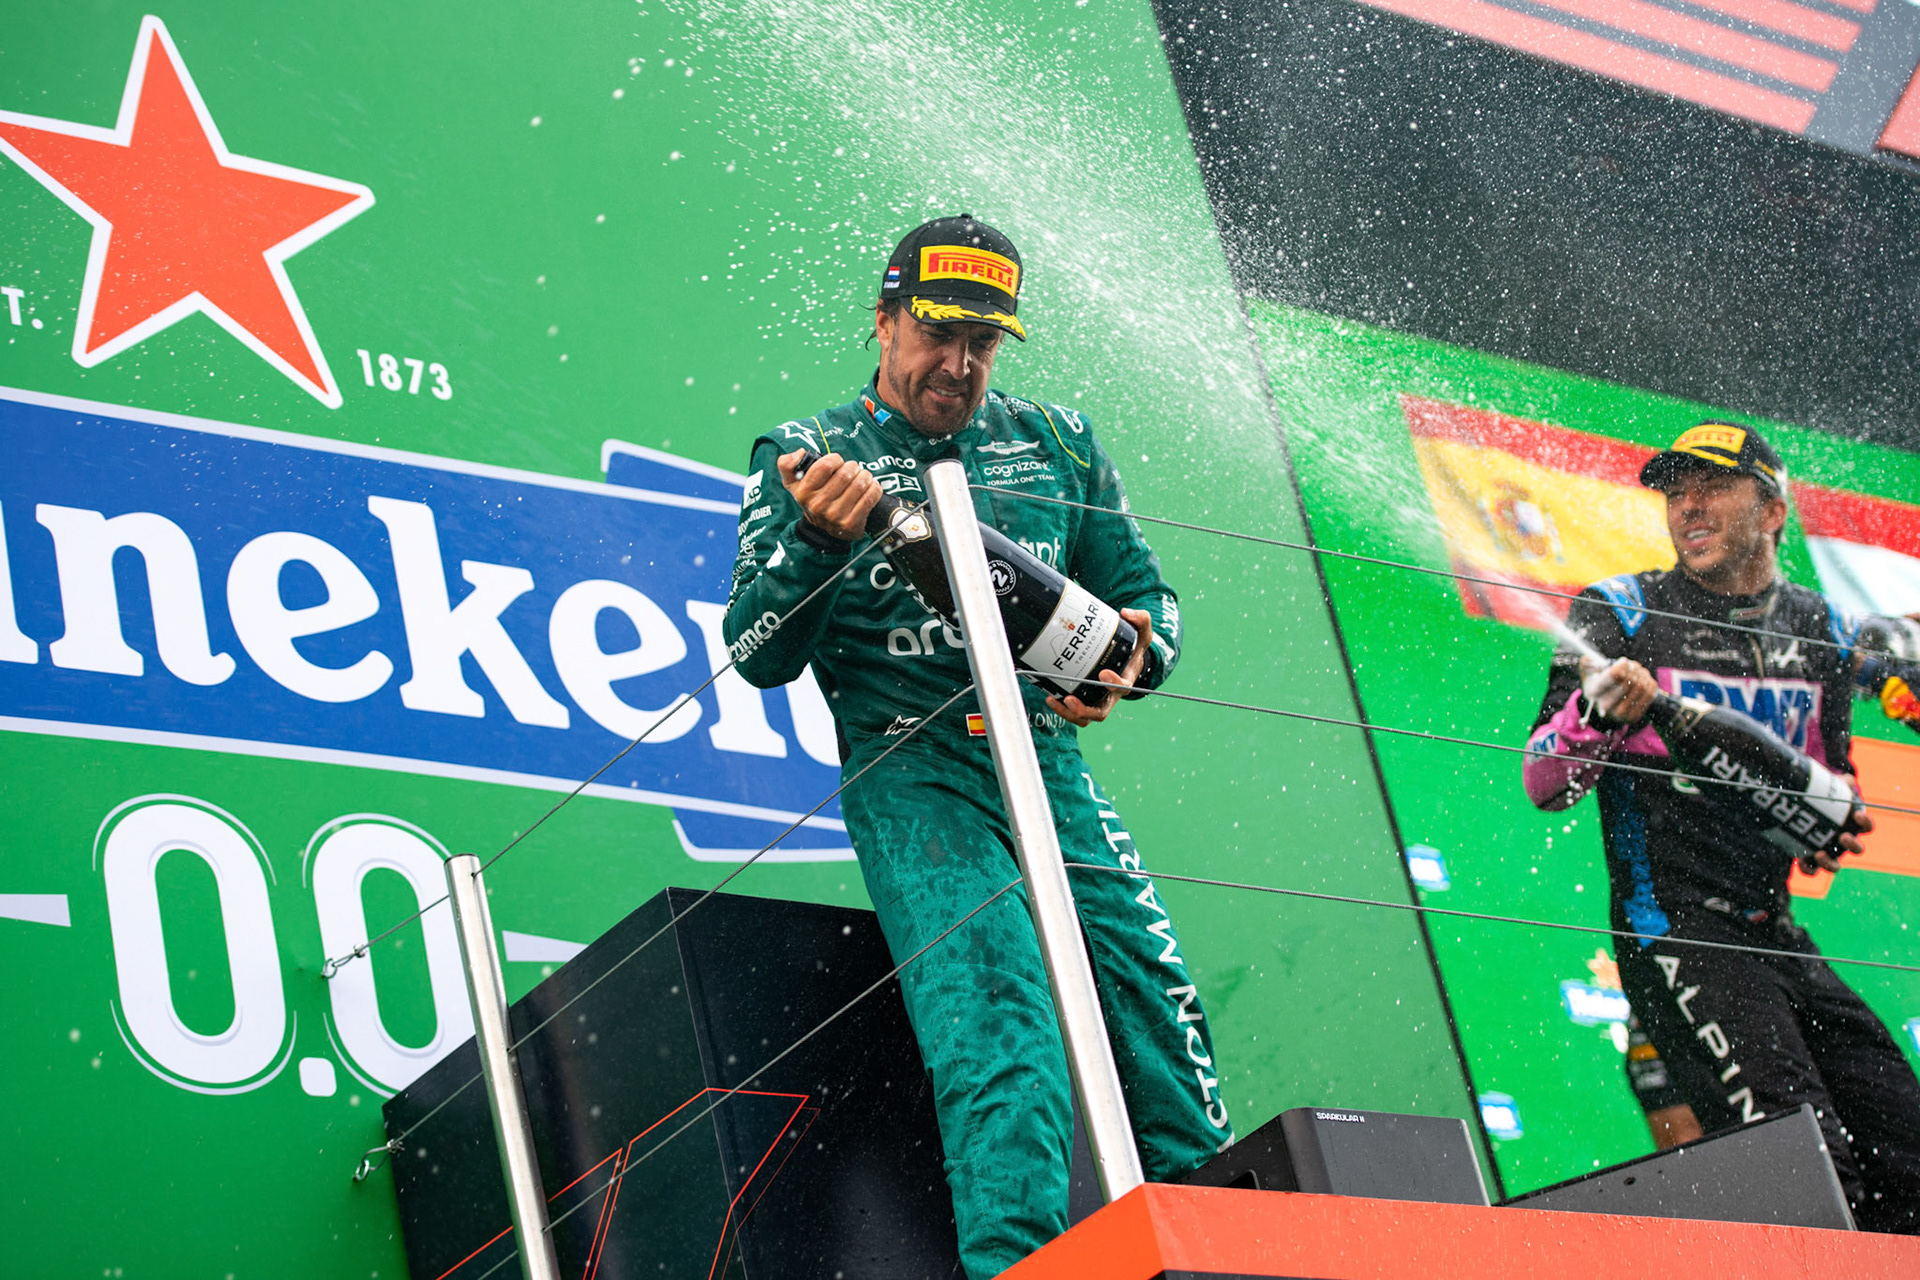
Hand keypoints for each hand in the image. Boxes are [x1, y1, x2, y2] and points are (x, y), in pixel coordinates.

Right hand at [777, 449, 880, 541]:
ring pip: (860, 484)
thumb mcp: (793, 483)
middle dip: (853, 467)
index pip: (825, 465)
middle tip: (853, 470)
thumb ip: (787, 464)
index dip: (835, 459)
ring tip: (863, 478)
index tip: (838, 463)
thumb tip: (800, 452)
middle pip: (846, 474)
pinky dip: (874, 488)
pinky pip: (870, 497)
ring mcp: (835, 515)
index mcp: (804, 492)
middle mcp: (818, 505)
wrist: (824, 531)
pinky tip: (870, 487)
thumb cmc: (812, 500)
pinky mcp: (851, 522)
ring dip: (865, 476)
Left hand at [1047, 609, 1151, 727]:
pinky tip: (1050, 696)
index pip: (1123, 688)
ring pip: (1085, 717)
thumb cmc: (1134, 647)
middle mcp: (1111, 696)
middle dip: (1084, 709)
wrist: (1127, 659)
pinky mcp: (1085, 699)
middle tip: (1069, 699)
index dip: (1114, 684)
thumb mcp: (1142, 632)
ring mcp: (1097, 700)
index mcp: (1126, 681)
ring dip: (1068, 714)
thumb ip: (1141, 619)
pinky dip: (1062, 709)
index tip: (1103, 674)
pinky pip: (1074, 712)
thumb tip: (1125, 612)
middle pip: (1100, 712)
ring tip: (1053, 700)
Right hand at [1580, 656, 1657, 724]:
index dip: (1623, 665)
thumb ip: (1586, 663)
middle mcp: (1606, 707)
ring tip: (1639, 672)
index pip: (1615, 675)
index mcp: (1593, 693)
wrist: (1609, 708)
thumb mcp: (1589, 675)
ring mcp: (1621, 714)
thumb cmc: (1599, 686)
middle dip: (1634, 669)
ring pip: (1642, 686)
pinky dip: (1649, 683)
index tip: (1624, 661)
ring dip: (1642, 675)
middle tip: (1633, 665)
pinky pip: (1650, 693)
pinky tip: (1643, 680)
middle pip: (1630, 680)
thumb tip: (1587, 658)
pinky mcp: (1634, 717)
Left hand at [1801, 779, 1872, 872]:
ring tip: (1820, 854)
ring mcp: (1829, 852)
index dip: (1866, 822)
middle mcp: (1843, 842)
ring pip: (1835, 866)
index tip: (1858, 815)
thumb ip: (1839, 783)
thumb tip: (1846, 781)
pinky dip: (1808, 868)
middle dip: (1853, 845)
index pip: (1867, 826)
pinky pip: (1811, 870)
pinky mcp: (1810, 860)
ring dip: (1830, 863)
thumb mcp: (1829, 789)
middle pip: (1857, 849)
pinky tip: (1801, 860)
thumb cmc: (1822, 800)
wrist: (1800, 810)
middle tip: (1844, 836)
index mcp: (1852, 825)